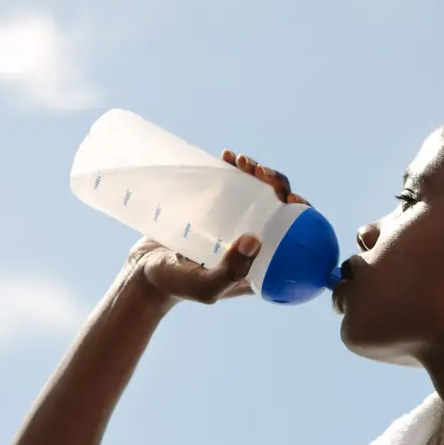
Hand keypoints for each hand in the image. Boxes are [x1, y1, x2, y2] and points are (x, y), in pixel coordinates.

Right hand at [123, 150, 306, 304]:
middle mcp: (252, 243)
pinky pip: (233, 187)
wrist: (141, 274)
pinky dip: (234, 170)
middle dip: (277, 184)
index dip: (302, 214)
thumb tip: (256, 239)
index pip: (294, 236)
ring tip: (242, 161)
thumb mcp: (205, 286)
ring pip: (257, 194)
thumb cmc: (176, 286)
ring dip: (257, 173)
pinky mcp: (214, 211)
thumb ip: (230, 271)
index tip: (291, 198)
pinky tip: (228, 158)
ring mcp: (234, 225)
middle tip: (261, 172)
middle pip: (278, 208)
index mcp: (262, 264)